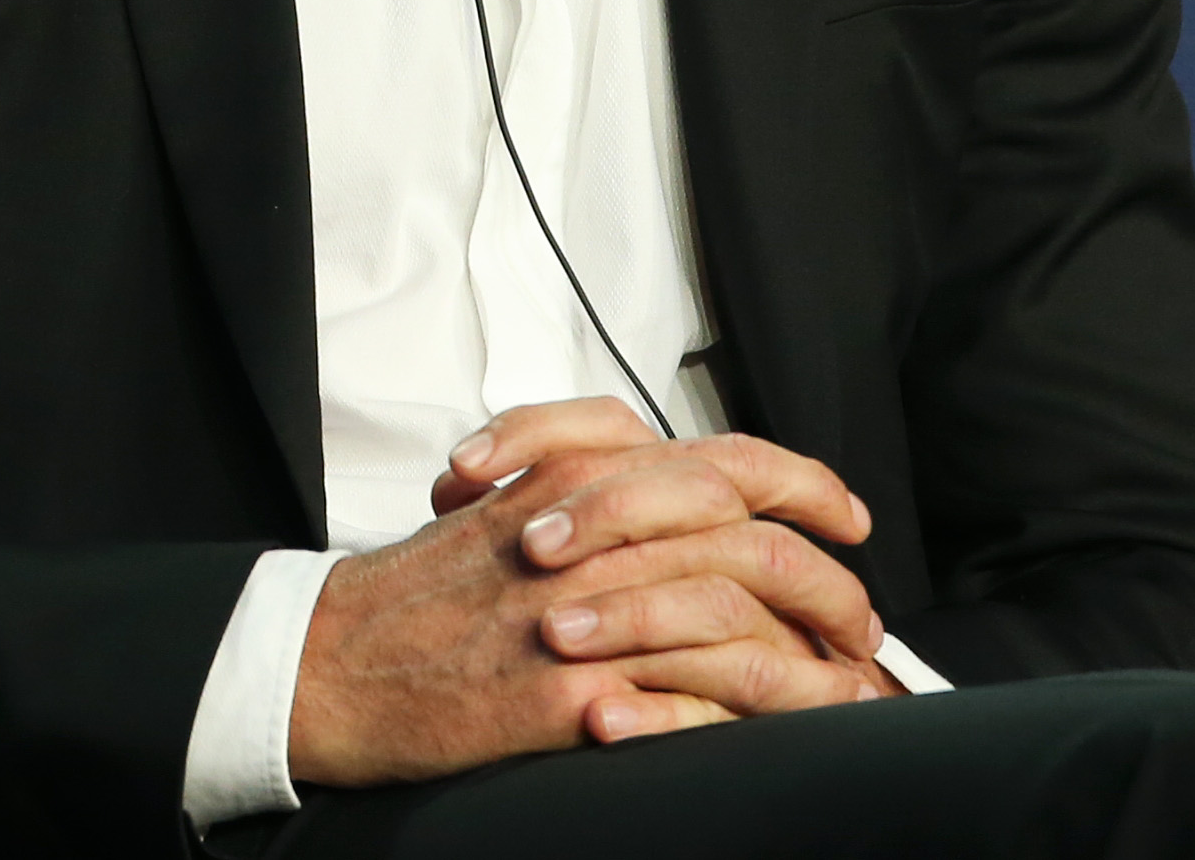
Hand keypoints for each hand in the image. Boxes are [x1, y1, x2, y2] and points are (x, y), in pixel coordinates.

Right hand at [286, 404, 895, 784]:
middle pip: (755, 546)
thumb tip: (701, 502)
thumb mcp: (521, 500)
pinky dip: (744, 720)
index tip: (847, 518)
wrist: (334, 657)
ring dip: (806, 665)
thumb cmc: (428, 588)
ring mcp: (585, 612)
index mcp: (590, 472)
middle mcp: (597, 526)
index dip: (806, 486)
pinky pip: (686, 705)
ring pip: (737, 627)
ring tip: (841, 690)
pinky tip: (774, 733)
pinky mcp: (565, 691)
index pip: (732, 461)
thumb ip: (609, 488)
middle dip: (828, 589)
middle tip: (861, 624)